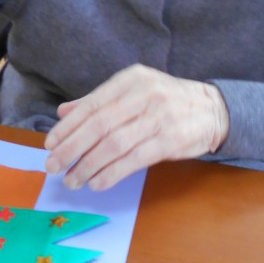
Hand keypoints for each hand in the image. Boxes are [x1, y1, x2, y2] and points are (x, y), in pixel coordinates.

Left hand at [43, 64, 229, 191]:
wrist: (213, 109)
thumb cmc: (167, 101)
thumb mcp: (134, 91)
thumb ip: (99, 101)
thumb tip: (63, 112)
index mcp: (130, 80)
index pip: (91, 105)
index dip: (68, 127)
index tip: (50, 144)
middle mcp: (143, 94)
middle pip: (99, 125)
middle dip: (71, 148)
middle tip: (53, 166)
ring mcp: (159, 117)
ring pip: (114, 144)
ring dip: (88, 165)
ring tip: (73, 180)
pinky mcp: (170, 140)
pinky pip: (134, 159)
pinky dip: (112, 173)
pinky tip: (97, 183)